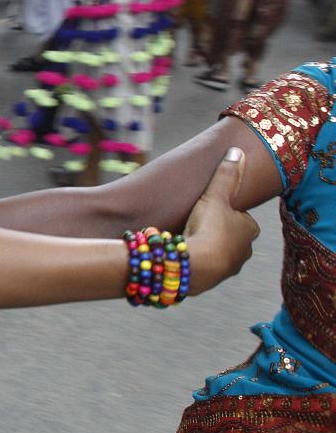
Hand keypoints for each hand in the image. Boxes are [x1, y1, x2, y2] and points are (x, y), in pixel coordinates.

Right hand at [181, 147, 260, 295]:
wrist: (196, 265)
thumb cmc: (209, 228)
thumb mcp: (216, 196)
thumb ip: (226, 175)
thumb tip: (237, 150)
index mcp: (250, 230)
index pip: (242, 217)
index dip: (226, 212)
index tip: (211, 209)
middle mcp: (244, 251)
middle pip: (232, 237)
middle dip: (218, 232)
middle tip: (198, 224)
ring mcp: (228, 269)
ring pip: (219, 253)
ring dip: (207, 247)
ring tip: (188, 239)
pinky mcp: (211, 281)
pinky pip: (205, 268)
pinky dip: (197, 262)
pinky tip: (183, 255)